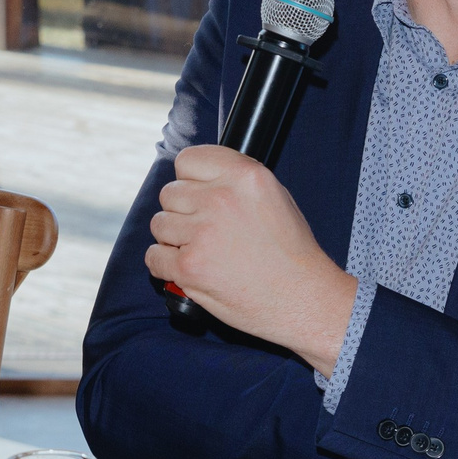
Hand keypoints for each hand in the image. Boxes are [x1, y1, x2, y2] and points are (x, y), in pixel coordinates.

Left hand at [145, 144, 357, 372]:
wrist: (303, 298)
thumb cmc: (291, 252)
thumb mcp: (274, 197)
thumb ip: (234, 181)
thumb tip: (198, 180)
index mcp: (244, 176)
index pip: (188, 160)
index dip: (189, 179)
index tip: (197, 193)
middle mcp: (220, 198)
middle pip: (170, 193)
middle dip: (182, 212)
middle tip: (205, 231)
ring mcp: (202, 233)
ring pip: (159, 224)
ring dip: (174, 239)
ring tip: (202, 252)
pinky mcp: (189, 267)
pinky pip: (154, 257)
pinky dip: (165, 265)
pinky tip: (189, 269)